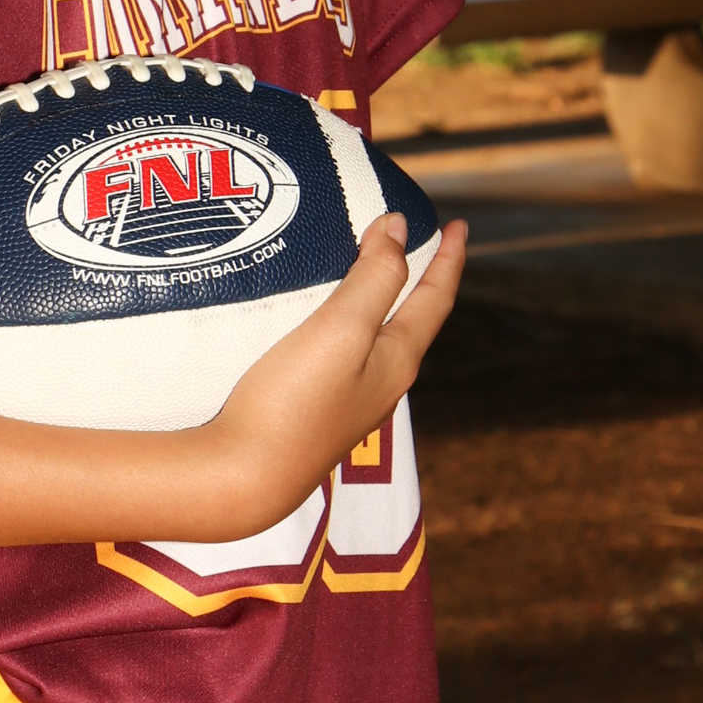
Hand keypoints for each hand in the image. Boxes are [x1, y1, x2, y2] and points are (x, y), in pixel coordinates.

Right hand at [205, 215, 466, 540]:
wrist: (242, 478)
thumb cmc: (294, 402)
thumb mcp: (342, 330)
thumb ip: (375, 277)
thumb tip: (398, 227)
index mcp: (397, 361)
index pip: (435, 299)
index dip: (449, 258)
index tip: (460, 224)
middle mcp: (380, 383)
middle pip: (412, 319)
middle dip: (417, 277)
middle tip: (417, 240)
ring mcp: (348, 401)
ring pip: (378, 337)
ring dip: (381, 298)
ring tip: (370, 270)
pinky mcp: (313, 410)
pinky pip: (344, 352)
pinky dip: (346, 321)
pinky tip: (319, 322)